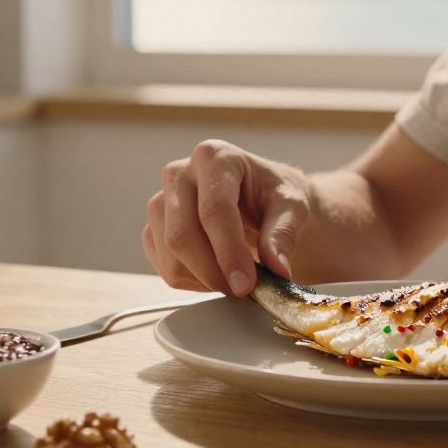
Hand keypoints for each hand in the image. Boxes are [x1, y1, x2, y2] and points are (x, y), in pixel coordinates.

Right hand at [143, 140, 310, 296]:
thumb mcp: (293, 206)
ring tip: (236, 281)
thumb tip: (277, 268)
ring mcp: (161, 201)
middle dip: (213, 272)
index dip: (228, 252)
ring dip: (203, 280)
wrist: (261, 199)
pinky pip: (163, 266)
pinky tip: (217, 275)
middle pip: (182, 235)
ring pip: (169, 255)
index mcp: (215, 157)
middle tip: (244, 290)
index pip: (214, 210)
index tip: (246, 284)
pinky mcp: (154, 228)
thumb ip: (283, 234)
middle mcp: (180, 173)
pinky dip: (192, 282)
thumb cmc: (275, 195)